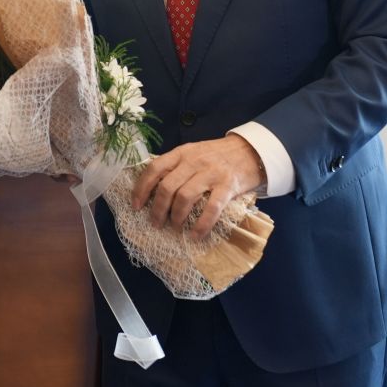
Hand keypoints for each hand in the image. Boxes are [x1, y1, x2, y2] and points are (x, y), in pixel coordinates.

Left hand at [131, 134, 263, 239]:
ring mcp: (211, 173)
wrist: (250, 151)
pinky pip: (211, 208)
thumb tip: (154, 190)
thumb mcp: (193, 153)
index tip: (136, 206)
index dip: (142, 189)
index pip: (154, 169)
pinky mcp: (228, 185)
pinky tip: (196, 235)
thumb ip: (177, 166)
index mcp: (182, 153)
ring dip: (176, 217)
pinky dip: (201, 225)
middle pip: (167, 186)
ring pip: (185, 197)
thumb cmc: (217, 155)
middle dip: (158, 209)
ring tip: (175, 228)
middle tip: (156, 223)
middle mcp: (194, 161)